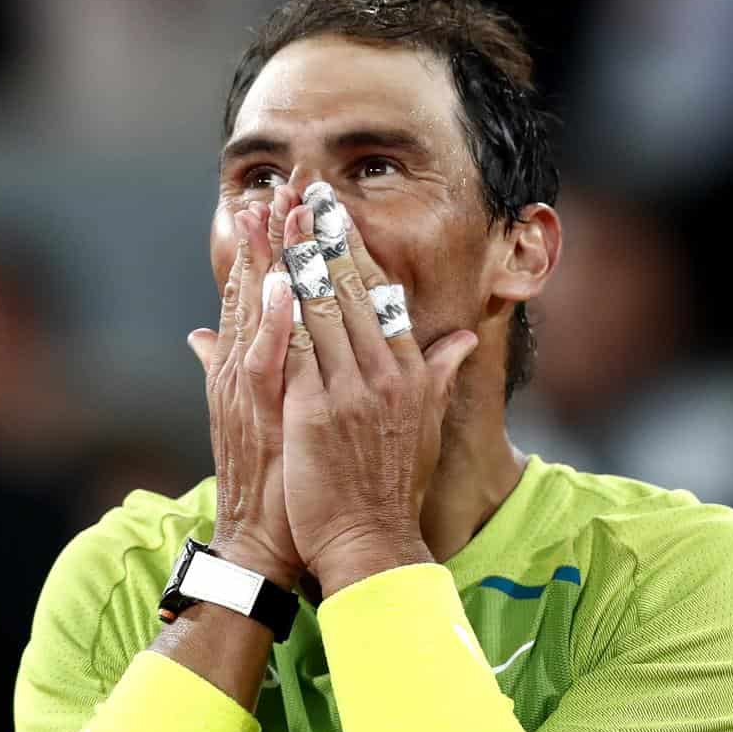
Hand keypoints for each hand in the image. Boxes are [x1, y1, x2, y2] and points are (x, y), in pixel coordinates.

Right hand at [186, 198, 302, 586]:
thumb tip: (197, 333)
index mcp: (246, 364)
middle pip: (252, 286)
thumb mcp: (251, 412)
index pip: (255, 289)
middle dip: (269, 232)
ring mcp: (247, 388)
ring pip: (254, 311)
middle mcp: (240, 368)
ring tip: (278, 210)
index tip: (283, 196)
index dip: (268, 241)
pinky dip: (271, 321)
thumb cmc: (270, 479)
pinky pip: (265, 359)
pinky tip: (281, 286)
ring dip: (266, 259)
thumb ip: (225, 366)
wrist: (261, 539)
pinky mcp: (259, 412)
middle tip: (284, 180)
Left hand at [275, 197, 480, 592]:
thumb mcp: (426, 424)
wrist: (370, 541)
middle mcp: (387, 372)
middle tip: (307, 190)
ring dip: (298, 255)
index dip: (357, 248)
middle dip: (326, 234)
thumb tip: (466, 340)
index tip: (339, 212)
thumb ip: (441, 373)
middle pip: (351, 288)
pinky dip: (280, 308)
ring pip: (321, 307)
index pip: (382, 294)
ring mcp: (353, 389)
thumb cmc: (392, 486)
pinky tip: (266, 275)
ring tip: (282, 215)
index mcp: (412, 370)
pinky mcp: (317, 410)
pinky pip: (296, 347)